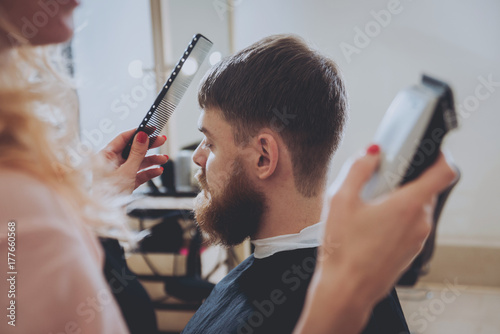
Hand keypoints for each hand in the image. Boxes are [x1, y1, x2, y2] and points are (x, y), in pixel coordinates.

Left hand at [98, 129, 168, 193]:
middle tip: (162, 141)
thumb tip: (142, 135)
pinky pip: (138, 173)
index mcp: (106, 156)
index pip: (123, 138)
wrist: (108, 217)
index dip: (138, 133)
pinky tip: (158, 171)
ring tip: (164, 160)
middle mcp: (111, 162)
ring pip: (138, 162)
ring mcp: (118, 172)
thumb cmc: (110, 194)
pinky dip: (148, 172)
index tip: (151, 128)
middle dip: (148, 147)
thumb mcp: (127, 171)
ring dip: (152, 160)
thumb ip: (137, 153)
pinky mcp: (125, 182)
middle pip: (133, 149)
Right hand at [294, 146, 456, 333]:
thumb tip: (371, 153)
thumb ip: (358, 169)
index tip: (424, 151)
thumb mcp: (340, 200)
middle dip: (405, 179)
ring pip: (417, 208)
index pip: (444, 172)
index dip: (438, 156)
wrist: (346, 289)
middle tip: (378, 182)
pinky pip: (411, 225)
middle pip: (426, 188)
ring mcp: (417, 238)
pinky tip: (371, 226)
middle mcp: (420, 221)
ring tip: (370, 207)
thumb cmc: (343, 249)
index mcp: (408, 204)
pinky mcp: (410, 251)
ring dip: (400, 200)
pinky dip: (398, 218)